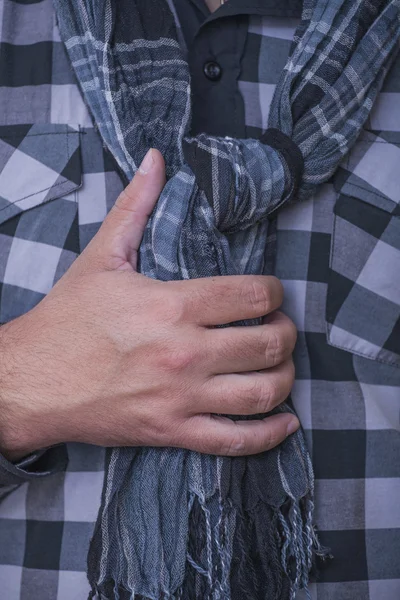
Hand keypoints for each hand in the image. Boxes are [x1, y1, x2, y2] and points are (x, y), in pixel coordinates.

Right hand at [0, 149, 298, 460]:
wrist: (32, 381)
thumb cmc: (67, 319)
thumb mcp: (101, 258)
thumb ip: (135, 207)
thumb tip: (156, 159)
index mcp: (172, 305)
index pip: (253, 295)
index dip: (275, 293)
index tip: (271, 295)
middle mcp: (184, 352)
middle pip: (268, 343)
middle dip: (285, 333)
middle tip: (278, 328)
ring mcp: (181, 397)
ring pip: (262, 392)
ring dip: (285, 377)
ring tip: (280, 366)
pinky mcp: (172, 432)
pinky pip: (235, 440)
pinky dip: (270, 434)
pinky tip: (285, 420)